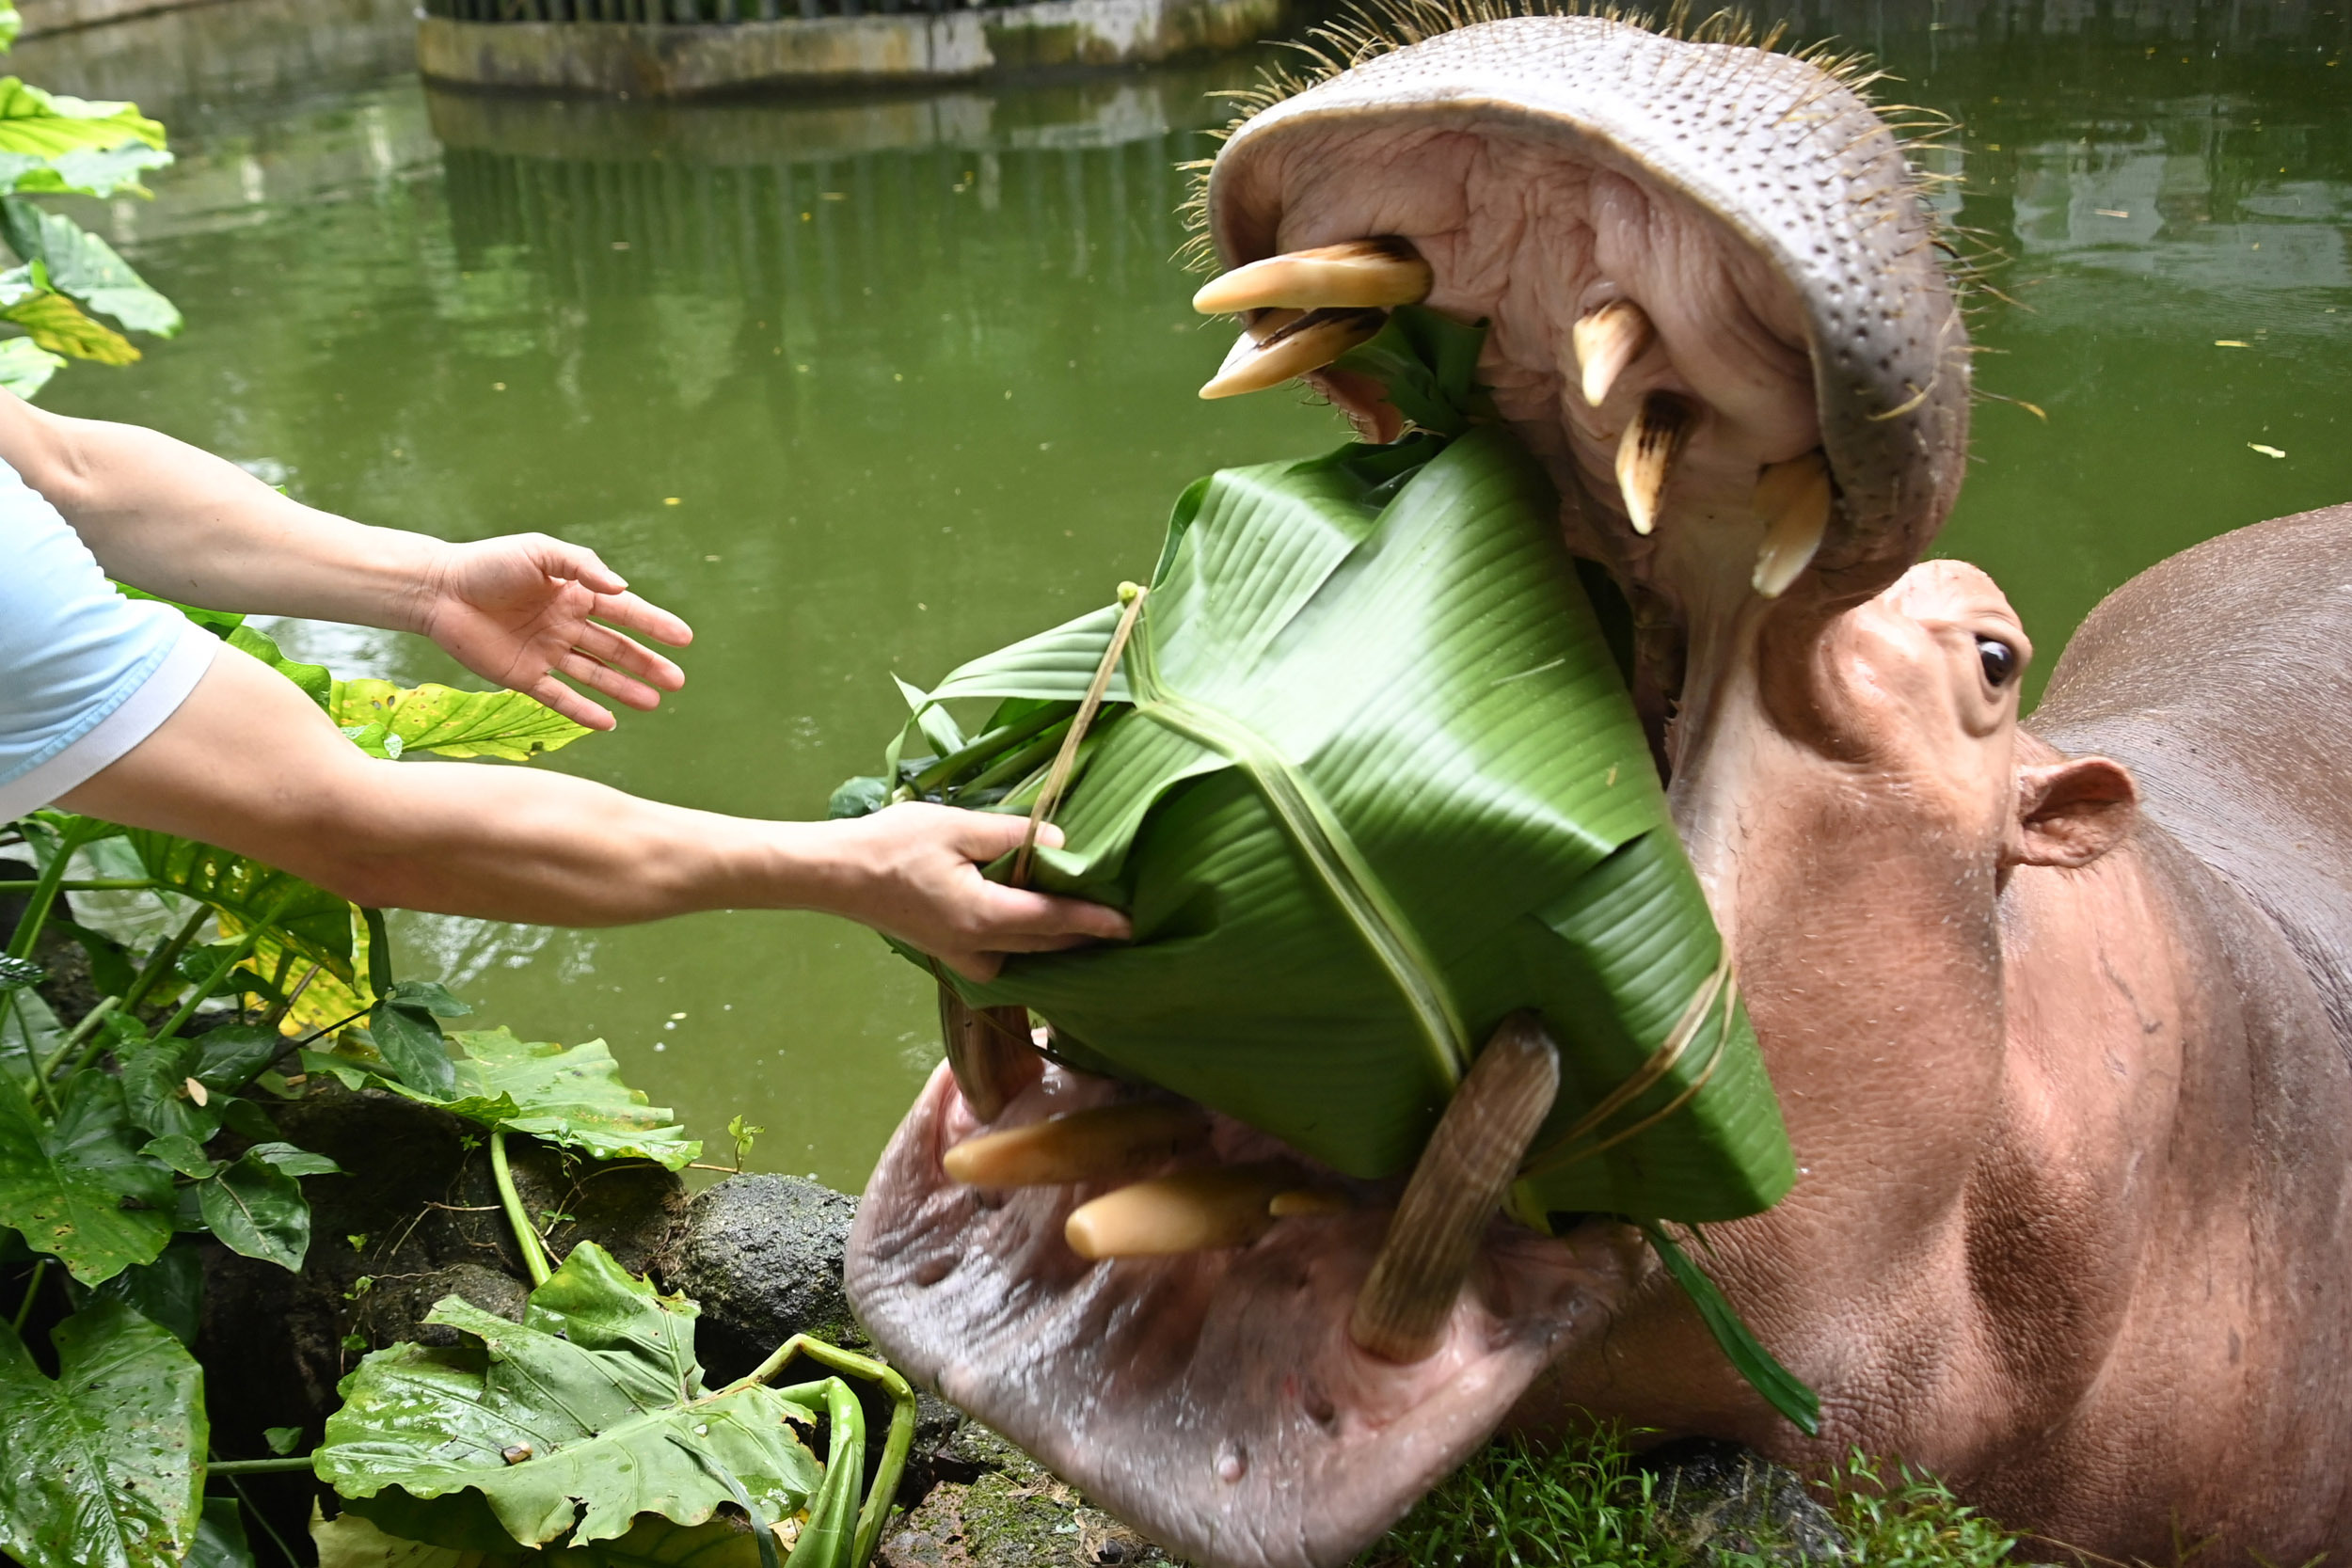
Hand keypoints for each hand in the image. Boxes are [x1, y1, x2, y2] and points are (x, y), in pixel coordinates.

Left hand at [412, 534, 693, 728]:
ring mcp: (546, 653)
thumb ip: (582, 566)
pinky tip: (609, 723)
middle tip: (678, 681)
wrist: (437, 590)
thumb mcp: (540, 551)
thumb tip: (622, 589)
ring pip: (594, 675)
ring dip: (624, 689)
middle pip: (616, 649)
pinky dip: (583, 711)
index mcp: (573, 594)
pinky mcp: (522, 676)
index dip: (655, 625)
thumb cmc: (488, 563)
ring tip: (654, 703)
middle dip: (647, 664)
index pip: (624, 612)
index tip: (685, 638)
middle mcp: (565, 625)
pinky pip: (559, 697)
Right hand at [821, 804, 1131, 981]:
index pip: (1054, 920)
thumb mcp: (957, 826)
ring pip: (1023, 954)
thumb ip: (1011, 836)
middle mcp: (977, 946)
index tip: (1130, 924)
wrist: (837, 874)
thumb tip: (1057, 844)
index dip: (1095, 920)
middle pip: (1045, 944)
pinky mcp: (946, 951)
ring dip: (1055, 943)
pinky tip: (1033, 929)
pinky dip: (1024, 945)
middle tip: (1122, 928)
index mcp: (984, 916)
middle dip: (1084, 937)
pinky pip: (999, 956)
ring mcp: (960, 955)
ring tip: (1087, 927)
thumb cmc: (893, 844)